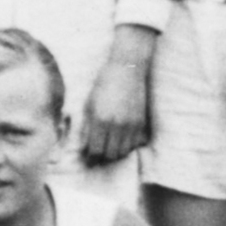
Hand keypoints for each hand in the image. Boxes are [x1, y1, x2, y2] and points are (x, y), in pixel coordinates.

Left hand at [79, 30, 153, 165]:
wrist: (127, 69)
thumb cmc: (104, 84)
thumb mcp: (89, 103)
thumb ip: (87, 126)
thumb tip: (84, 145)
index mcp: (101, 120)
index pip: (95, 150)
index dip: (90, 156)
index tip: (88, 154)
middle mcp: (117, 125)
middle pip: (110, 154)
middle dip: (102, 156)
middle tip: (98, 151)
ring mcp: (131, 125)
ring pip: (124, 152)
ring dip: (115, 152)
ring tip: (109, 145)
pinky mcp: (141, 122)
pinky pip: (134, 144)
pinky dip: (127, 145)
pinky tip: (121, 138)